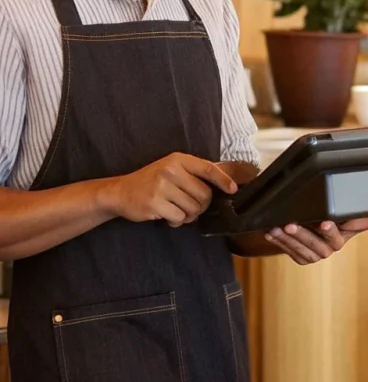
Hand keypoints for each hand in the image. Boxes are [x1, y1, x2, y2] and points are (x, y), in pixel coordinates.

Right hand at [100, 153, 237, 227]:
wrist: (120, 191)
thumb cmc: (151, 181)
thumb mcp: (171, 169)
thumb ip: (192, 174)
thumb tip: (220, 185)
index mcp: (178, 160)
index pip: (207, 168)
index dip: (223, 180)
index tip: (233, 189)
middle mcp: (171, 170)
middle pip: (203, 194)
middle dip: (201, 205)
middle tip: (192, 208)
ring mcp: (162, 187)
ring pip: (193, 208)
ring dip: (188, 215)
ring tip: (176, 210)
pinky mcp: (155, 203)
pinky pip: (179, 218)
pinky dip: (177, 221)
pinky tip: (168, 216)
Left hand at [265, 216, 367, 264]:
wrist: (318, 228)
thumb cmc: (336, 221)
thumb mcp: (348, 218)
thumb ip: (362, 219)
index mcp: (341, 239)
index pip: (336, 236)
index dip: (330, 230)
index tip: (323, 222)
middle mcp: (327, 250)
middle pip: (314, 243)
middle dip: (301, 234)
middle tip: (291, 223)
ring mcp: (312, 255)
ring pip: (298, 248)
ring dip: (286, 238)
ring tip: (277, 227)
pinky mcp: (300, 257)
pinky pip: (287, 249)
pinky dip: (278, 240)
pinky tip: (270, 231)